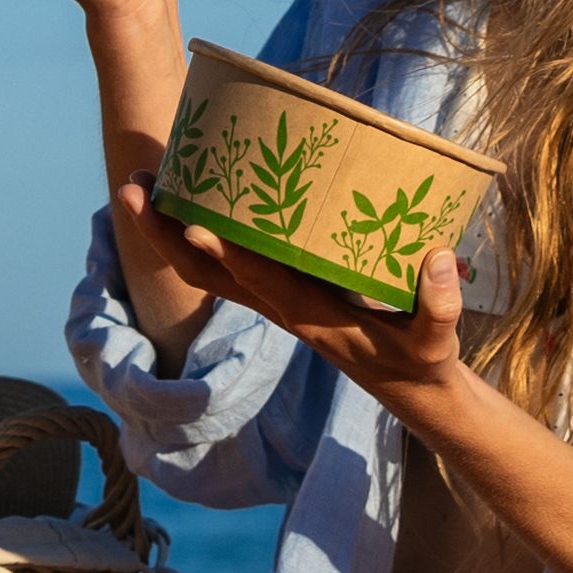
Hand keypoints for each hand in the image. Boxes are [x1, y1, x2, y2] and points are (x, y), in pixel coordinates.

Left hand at [124, 177, 472, 416]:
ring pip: (205, 268)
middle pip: (205, 272)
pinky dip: (199, 233)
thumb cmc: (421, 362)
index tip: (191, 223)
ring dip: (167, 230)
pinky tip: (191, 197)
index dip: (225, 254)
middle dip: (164, 234)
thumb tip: (438, 260)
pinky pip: (227, 262)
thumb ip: (440, 308)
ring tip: (140, 185)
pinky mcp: (281, 291)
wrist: (409, 388)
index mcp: (310, 316)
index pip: (258, 282)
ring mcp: (274, 298)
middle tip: (133, 188)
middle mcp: (278, 306)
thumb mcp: (436, 343)